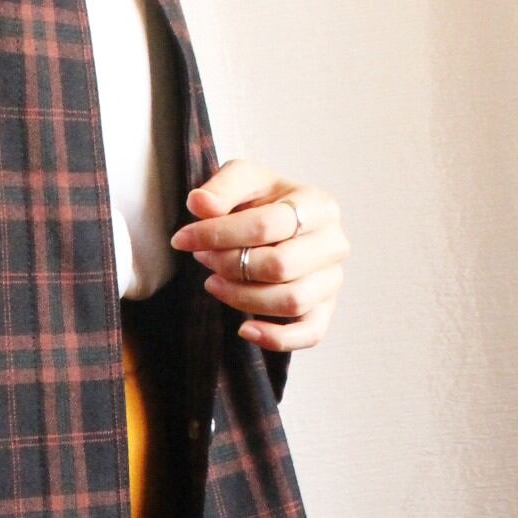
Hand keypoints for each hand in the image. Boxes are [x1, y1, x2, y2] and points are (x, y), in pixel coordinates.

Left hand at [169, 157, 348, 354]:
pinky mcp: (324, 310)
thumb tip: (199, 204)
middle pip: (279, 266)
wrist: (279, 224)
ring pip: (290, 301)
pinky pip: (308, 334)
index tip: (183, 239)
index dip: (218, 234)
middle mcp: (333, 243)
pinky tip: (243, 329)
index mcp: (319, 205)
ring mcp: (331, 280)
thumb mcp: (241, 180)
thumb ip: (221, 187)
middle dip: (230, 266)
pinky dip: (275, 338)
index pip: (266, 225)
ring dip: (242, 298)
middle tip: (202, 259)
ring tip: (213, 284)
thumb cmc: (261, 202)